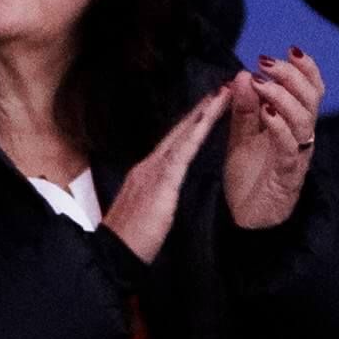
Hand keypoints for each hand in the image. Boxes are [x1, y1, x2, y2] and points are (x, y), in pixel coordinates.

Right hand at [104, 84, 232, 262]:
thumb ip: (157, 194)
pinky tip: (208, 121)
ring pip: (183, 135)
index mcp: (147, 172)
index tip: (210, 105)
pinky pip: (183, 152)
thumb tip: (166, 187)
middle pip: (179, 131)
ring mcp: (153, 170)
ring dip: (203, 114)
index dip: (193, 122)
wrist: (116, 251)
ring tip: (222, 95)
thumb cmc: (132, 237)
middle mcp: (149, 165)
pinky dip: (196, 133)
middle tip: (222, 88)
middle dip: (201, 109)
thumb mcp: (147, 210)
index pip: (174, 142)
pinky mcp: (161, 181)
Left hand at [225, 51, 324, 231]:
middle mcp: (299, 137)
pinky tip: (266, 113)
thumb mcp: (241, 133)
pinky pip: (289, 148)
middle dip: (293, 77)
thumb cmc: (247, 172)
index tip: (290, 49)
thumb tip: (244, 73)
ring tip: (263, 84)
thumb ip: (243, 106)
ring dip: (283, 98)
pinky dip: (279, 127)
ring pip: (304, 122)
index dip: (305, 70)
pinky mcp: (286, 175)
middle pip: (311, 102)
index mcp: (290, 124)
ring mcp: (295, 156)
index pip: (308, 92)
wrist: (243, 215)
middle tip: (268, 62)